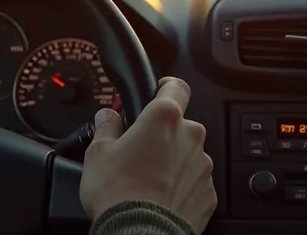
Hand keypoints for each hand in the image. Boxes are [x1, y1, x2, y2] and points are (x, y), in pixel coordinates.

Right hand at [79, 76, 215, 232]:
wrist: (140, 234)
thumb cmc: (119, 193)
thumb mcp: (98, 153)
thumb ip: (106, 127)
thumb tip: (107, 116)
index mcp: (164, 118)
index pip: (176, 86)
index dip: (166, 87)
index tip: (158, 93)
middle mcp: (190, 137)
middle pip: (180, 124)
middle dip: (163, 134)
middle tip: (141, 150)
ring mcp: (202, 166)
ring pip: (188, 154)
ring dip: (174, 161)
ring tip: (149, 179)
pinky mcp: (208, 193)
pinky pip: (195, 182)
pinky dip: (181, 186)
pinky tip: (161, 197)